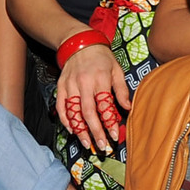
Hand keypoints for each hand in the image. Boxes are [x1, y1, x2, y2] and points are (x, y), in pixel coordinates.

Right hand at [55, 40, 128, 154]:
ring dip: (79, 129)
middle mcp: (83, 83)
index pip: (104, 105)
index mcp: (100, 79)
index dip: (109, 122)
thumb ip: (121, 90)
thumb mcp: (117, 69)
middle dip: (94, 131)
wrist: (80, 43)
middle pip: (88, 112)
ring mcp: (70, 85)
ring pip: (73, 111)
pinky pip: (61, 106)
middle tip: (100, 145)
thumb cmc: (101, 57)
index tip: (113, 135)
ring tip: (86, 143)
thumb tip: (128, 108)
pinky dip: (65, 119)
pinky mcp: (61, 86)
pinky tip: (72, 130)